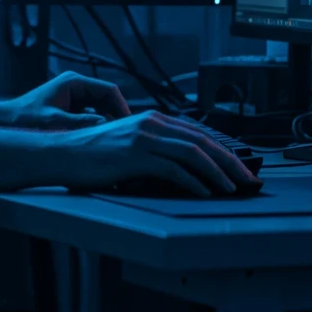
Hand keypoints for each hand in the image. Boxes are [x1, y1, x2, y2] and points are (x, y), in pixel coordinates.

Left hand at [6, 71, 130, 129]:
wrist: (7, 122)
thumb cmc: (26, 120)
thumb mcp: (55, 123)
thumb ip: (81, 122)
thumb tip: (106, 124)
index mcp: (74, 82)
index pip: (109, 89)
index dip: (122, 106)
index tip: (131, 124)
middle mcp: (76, 85)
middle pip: (107, 98)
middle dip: (118, 114)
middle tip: (129, 135)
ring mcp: (74, 95)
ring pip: (101, 106)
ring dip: (109, 120)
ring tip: (120, 139)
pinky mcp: (71, 106)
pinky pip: (92, 113)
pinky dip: (99, 124)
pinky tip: (103, 140)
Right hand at [48, 110, 262, 195]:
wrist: (63, 153)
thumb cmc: (92, 155)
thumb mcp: (128, 145)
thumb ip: (153, 149)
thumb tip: (182, 167)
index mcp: (152, 119)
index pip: (198, 133)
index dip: (223, 149)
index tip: (239, 166)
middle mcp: (151, 123)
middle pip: (202, 140)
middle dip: (230, 160)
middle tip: (247, 178)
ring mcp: (144, 138)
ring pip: (193, 152)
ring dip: (218, 171)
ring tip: (233, 187)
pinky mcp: (135, 155)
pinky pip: (174, 168)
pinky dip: (194, 181)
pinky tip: (205, 192)